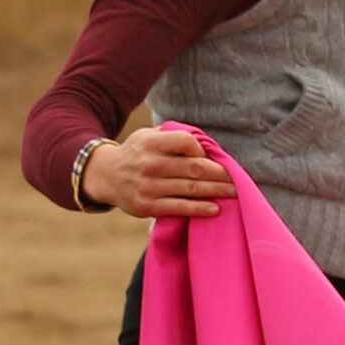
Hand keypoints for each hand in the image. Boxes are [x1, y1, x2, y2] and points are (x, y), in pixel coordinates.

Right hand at [81, 127, 233, 220]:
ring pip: (190, 188)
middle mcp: (149, 164)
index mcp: (150, 143)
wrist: (106, 177)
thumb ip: (172, 136)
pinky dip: (199, 209)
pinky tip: (215, 209)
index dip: (202, 149)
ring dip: (216, 191)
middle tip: (238, 178)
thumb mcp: (147, 136)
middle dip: (220, 173)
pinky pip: (179, 207)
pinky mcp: (147, 206)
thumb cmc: (137, 154)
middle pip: (193, 168)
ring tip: (235, 192)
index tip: (211, 156)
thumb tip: (205, 143)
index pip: (185, 142)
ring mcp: (148, 186)